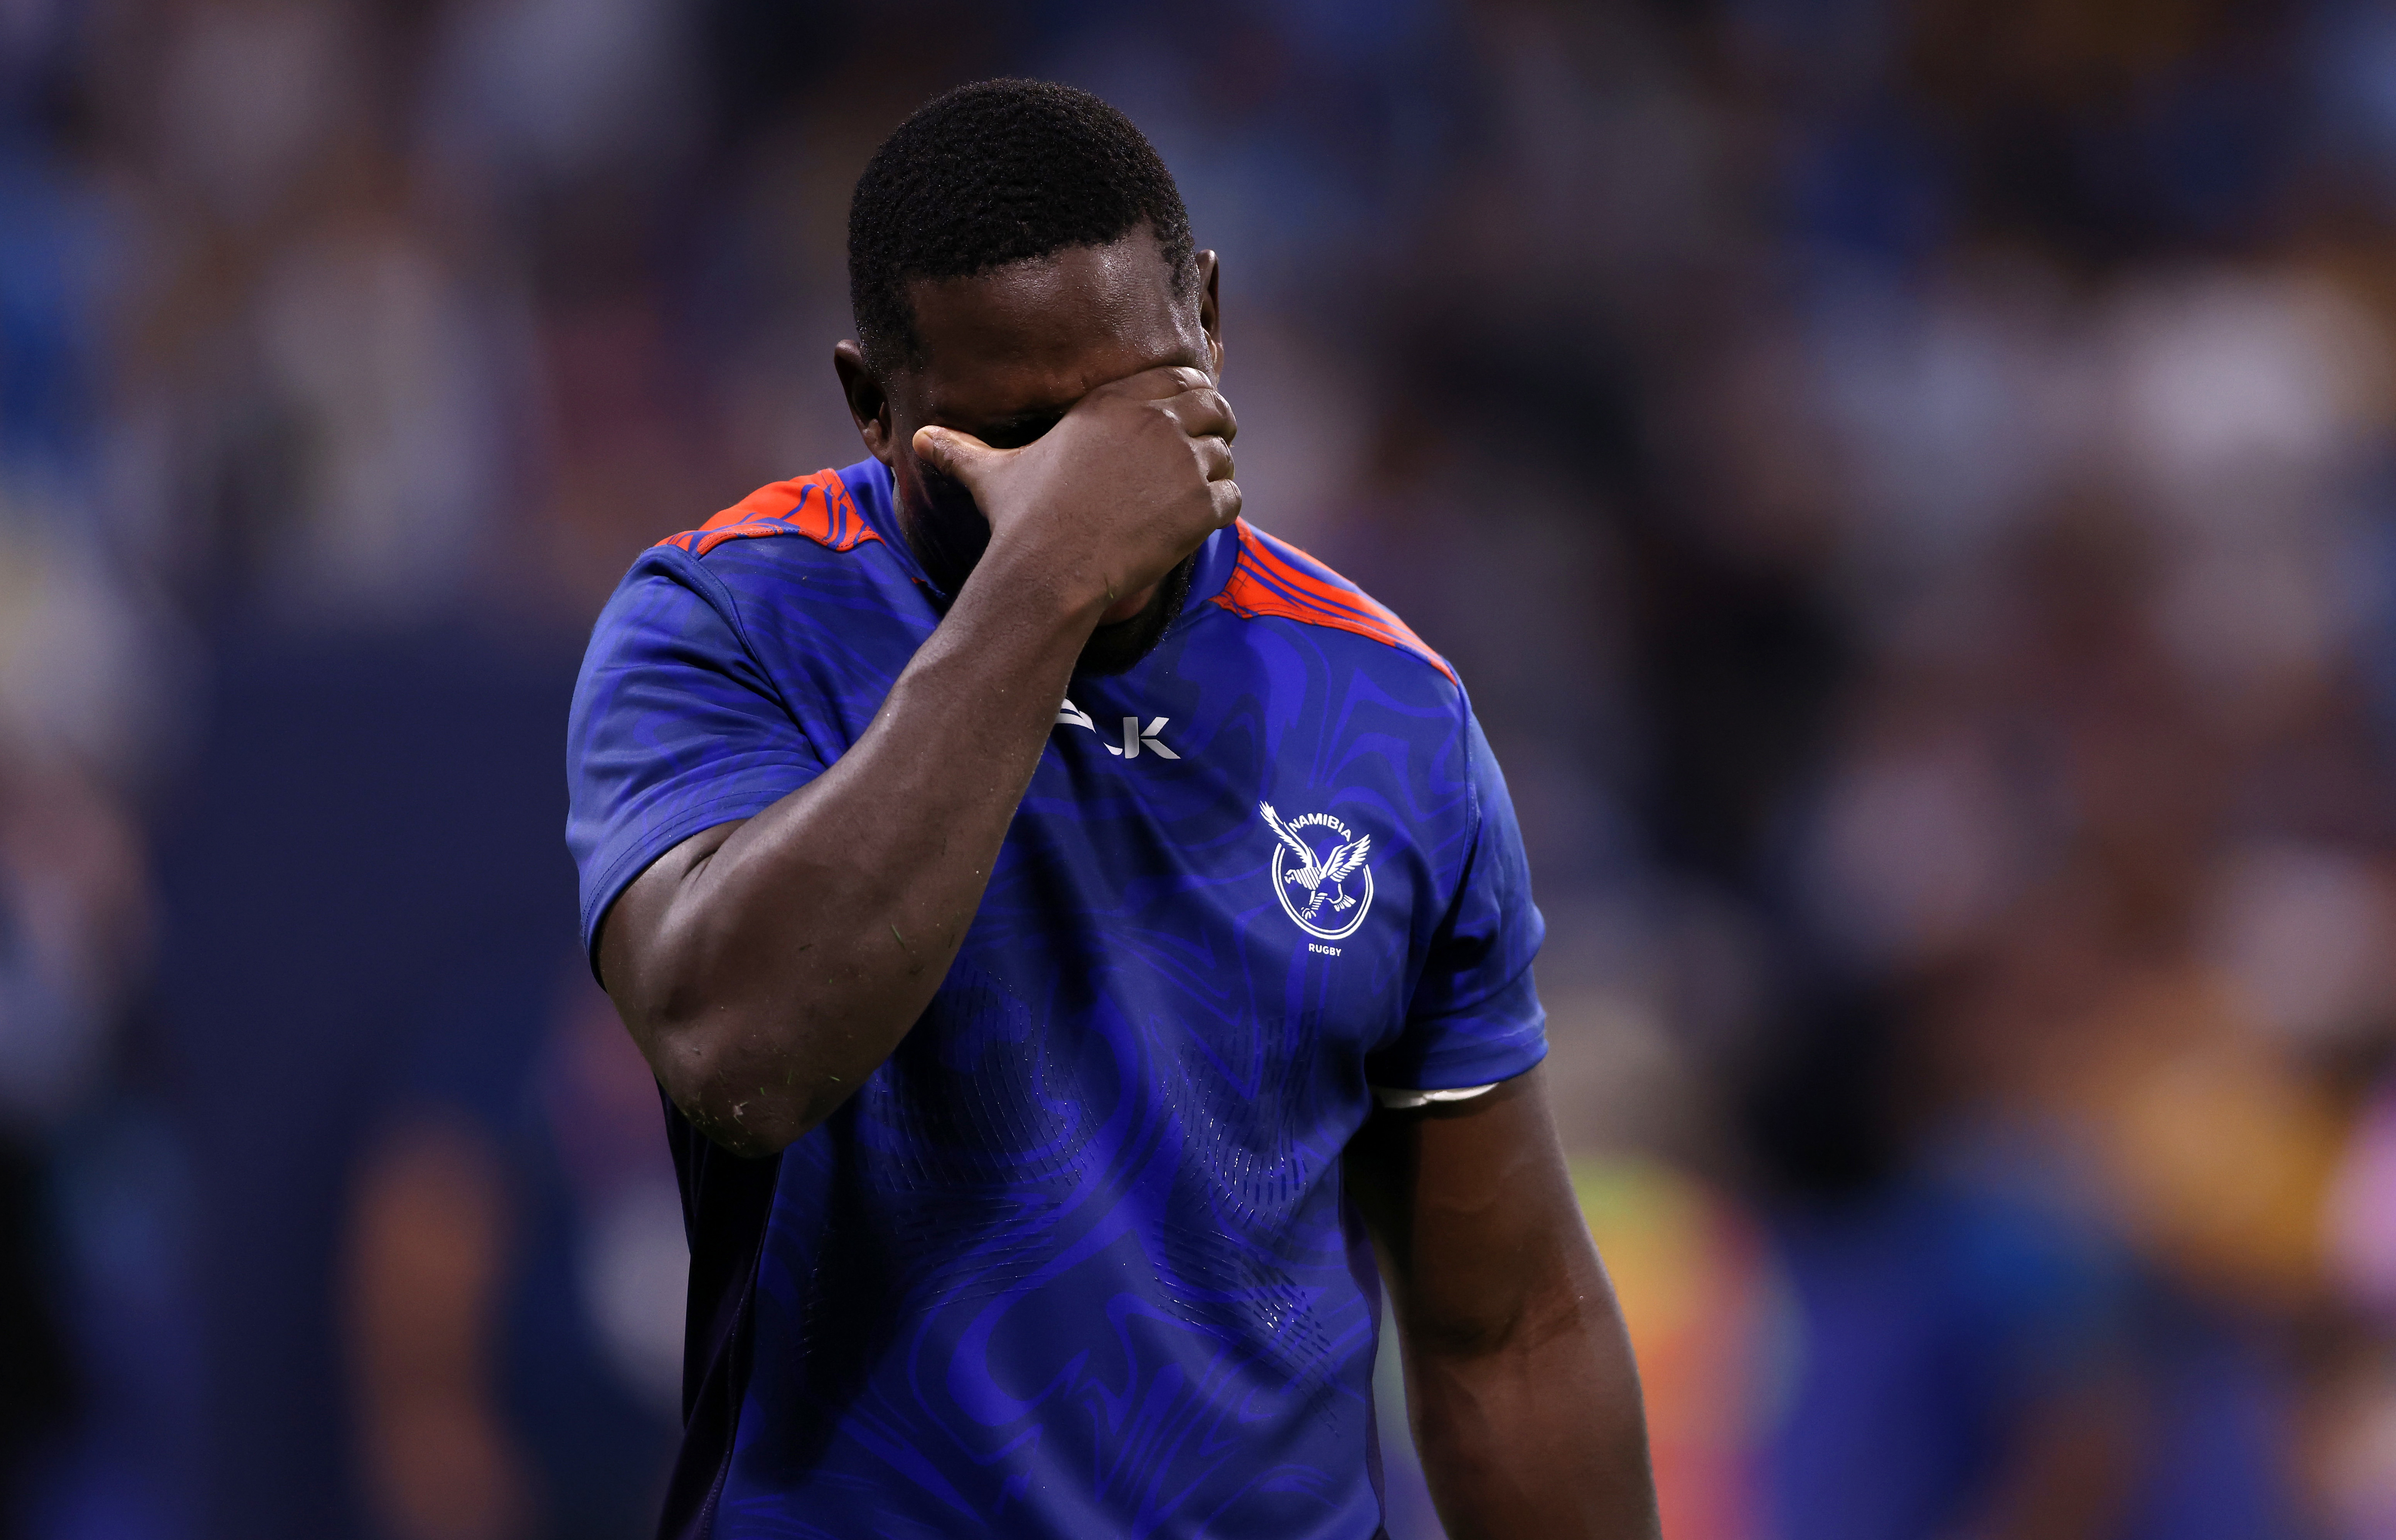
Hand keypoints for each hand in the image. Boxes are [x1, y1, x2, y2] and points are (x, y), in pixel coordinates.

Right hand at [911, 365, 1239, 618]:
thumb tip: (918, 440)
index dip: (1191, 394)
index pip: (1181, 375)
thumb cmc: (1021, 520)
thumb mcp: (991, 474)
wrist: (1049, 569)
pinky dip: (1221, 510)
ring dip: (1216, 474)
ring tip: (1191, 497)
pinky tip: (1194, 525)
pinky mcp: (1201, 505)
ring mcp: (1183, 461)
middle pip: (1216, 405)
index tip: (1187, 416)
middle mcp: (1155, 421)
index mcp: (1114, 401)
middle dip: (1216, 426)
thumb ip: (962, 449)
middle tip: (1204, 452)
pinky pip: (1232, 497)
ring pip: (1226, 455)